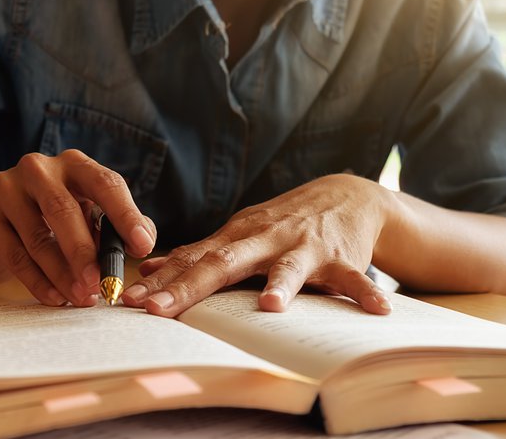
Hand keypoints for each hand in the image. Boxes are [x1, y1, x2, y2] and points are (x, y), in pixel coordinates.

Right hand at [0, 150, 155, 306]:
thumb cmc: (52, 221)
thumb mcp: (88, 216)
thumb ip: (117, 227)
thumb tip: (144, 241)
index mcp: (73, 164)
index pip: (104, 183)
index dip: (125, 215)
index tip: (142, 247)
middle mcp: (38, 169)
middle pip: (63, 209)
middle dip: (85, 251)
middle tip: (101, 282)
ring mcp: (6, 190)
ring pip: (38, 237)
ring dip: (63, 273)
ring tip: (81, 297)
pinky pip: (16, 256)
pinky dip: (39, 282)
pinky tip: (56, 297)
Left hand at [122, 174, 394, 316]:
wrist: (345, 195)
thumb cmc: (280, 224)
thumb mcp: (237, 234)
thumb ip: (197, 255)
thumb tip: (147, 269)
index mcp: (234, 237)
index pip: (190, 260)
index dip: (159, 280)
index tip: (129, 300)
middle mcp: (263, 238)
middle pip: (221, 264)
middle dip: (188, 287)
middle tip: (158, 309)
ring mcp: (302, 246)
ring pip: (288, 265)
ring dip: (281, 284)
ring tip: (271, 306)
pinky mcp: (340, 257)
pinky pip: (354, 278)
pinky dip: (365, 292)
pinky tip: (376, 311)